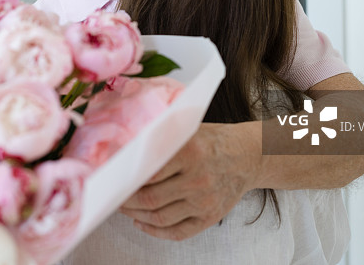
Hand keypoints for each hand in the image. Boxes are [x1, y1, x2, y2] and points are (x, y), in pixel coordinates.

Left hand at [119, 121, 260, 240]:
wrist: (250, 155)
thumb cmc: (214, 140)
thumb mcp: (188, 130)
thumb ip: (162, 138)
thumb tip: (126, 148)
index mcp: (190, 153)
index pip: (149, 173)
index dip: (126, 179)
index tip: (113, 179)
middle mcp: (198, 179)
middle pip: (150, 198)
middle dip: (126, 200)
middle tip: (114, 195)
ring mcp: (205, 201)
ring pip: (160, 217)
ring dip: (136, 215)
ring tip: (125, 208)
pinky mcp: (211, 217)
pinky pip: (178, 232)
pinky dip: (155, 231)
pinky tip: (142, 223)